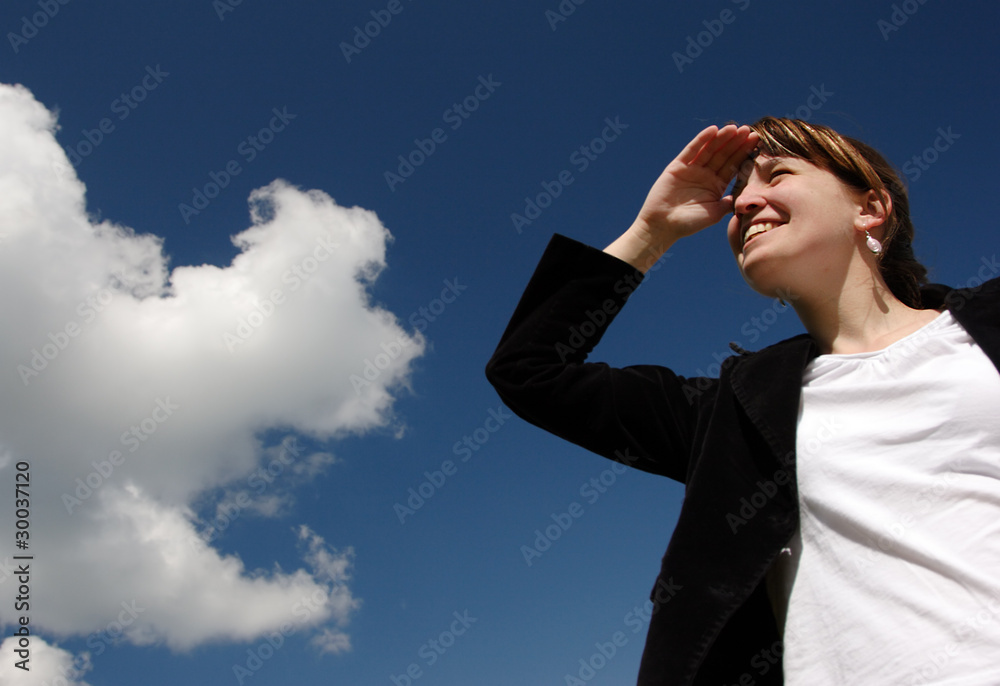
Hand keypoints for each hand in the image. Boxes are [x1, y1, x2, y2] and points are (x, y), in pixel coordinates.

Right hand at [630, 124, 757, 244]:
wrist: (663, 226)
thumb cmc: (689, 223)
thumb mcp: (715, 213)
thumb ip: (730, 202)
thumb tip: (749, 196)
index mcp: (716, 185)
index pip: (733, 165)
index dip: (743, 153)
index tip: (755, 141)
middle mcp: (705, 175)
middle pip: (723, 154)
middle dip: (735, 142)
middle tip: (747, 130)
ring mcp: (692, 169)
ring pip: (709, 149)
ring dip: (721, 138)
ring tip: (733, 128)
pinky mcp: (678, 166)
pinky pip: (691, 150)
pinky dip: (701, 140)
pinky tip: (712, 130)